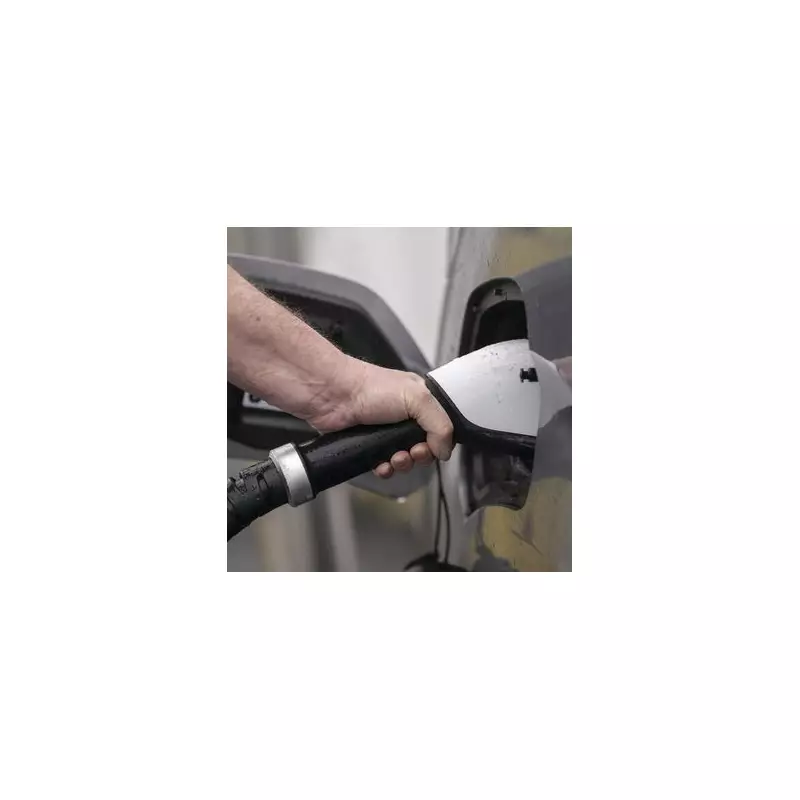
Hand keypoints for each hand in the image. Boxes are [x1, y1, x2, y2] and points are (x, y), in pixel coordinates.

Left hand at [309, 358, 453, 478]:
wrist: (333, 396)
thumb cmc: (370, 387)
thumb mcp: (417, 398)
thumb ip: (439, 425)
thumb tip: (445, 451)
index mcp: (420, 401)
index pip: (440, 429)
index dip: (439, 443)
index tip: (432, 447)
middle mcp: (404, 417)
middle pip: (424, 448)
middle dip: (420, 456)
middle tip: (412, 452)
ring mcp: (386, 432)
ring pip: (404, 459)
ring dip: (403, 464)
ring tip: (394, 458)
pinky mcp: (369, 445)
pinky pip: (384, 466)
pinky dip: (385, 469)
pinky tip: (381, 465)